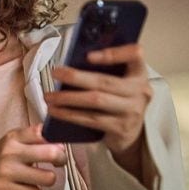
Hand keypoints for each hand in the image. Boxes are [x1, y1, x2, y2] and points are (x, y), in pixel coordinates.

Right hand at [0, 125, 66, 189]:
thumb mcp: (10, 145)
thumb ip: (33, 142)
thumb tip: (62, 147)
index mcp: (13, 136)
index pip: (43, 131)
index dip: (58, 140)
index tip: (58, 147)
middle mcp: (9, 151)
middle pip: (52, 152)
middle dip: (61, 160)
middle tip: (57, 164)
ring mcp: (6, 170)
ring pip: (48, 178)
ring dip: (46, 181)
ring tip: (36, 179)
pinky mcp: (3, 189)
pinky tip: (22, 189)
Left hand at [44, 43, 152, 173]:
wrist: (131, 136)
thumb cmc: (119, 101)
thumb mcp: (119, 82)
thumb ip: (105, 70)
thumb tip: (72, 61)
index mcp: (139, 73)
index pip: (135, 55)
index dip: (114, 53)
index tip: (89, 55)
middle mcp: (139, 92)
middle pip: (105, 81)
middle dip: (76, 77)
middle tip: (55, 73)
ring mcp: (132, 112)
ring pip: (95, 101)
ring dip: (67, 98)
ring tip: (49, 96)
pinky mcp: (120, 129)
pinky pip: (91, 119)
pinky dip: (70, 114)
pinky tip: (56, 111)